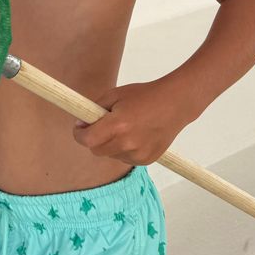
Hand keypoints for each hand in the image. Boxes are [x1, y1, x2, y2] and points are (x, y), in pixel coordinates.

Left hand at [72, 80, 187, 165]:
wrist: (175, 104)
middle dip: (94, 139)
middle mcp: (127, 143)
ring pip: (111, 155)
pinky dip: (124, 150)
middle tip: (100, 126)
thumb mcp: (115, 94)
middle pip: (96, 150)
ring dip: (110, 144)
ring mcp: (138, 154)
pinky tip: (136, 135)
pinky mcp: (147, 160)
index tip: (79, 128)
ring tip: (124, 128)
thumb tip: (81, 122)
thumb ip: (94, 108)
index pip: (87, 140)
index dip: (79, 134)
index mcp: (117, 125)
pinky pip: (125, 158)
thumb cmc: (144, 95)